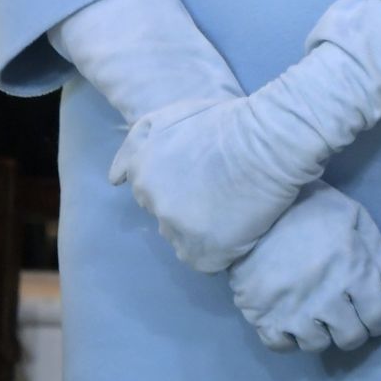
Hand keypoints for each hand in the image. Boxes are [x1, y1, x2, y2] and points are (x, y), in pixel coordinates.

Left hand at [109, 92, 322, 272]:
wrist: (266, 141)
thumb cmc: (224, 123)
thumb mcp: (168, 117)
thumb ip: (135, 146)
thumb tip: (114, 180)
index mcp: (141, 172)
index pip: (151, 195)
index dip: (180, 187)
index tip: (203, 178)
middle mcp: (152, 202)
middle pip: (166, 219)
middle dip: (188, 211)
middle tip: (220, 193)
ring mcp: (176, 229)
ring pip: (184, 242)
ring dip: (203, 233)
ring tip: (232, 210)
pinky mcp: (203, 253)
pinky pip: (208, 262)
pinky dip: (223, 251)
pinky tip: (239, 228)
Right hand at [228, 182, 380, 352]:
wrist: (251, 198)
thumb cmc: (308, 204)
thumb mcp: (353, 219)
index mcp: (353, 271)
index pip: (380, 318)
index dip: (379, 314)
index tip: (369, 305)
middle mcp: (326, 298)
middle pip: (351, 338)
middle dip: (352, 325)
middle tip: (342, 308)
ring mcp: (292, 311)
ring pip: (317, 345)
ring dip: (320, 331)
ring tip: (313, 309)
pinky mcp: (261, 316)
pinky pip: (283, 346)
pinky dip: (288, 336)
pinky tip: (289, 315)